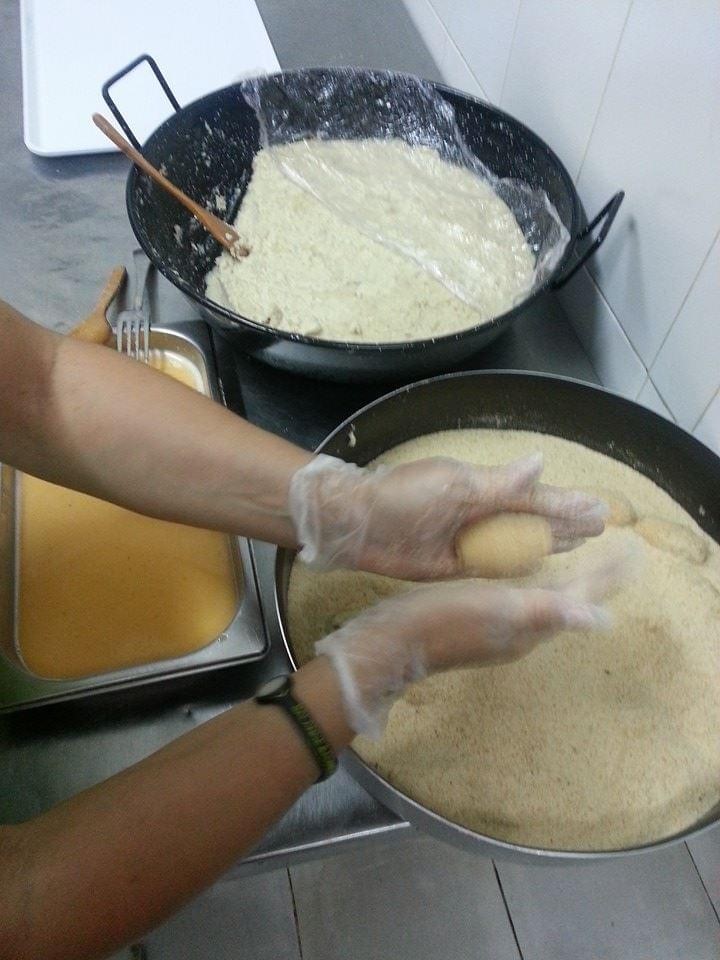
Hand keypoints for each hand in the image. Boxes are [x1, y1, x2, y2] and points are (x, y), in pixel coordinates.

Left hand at [288, 453, 606, 579]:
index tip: (600, 508)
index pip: (536, 498)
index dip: (568, 504)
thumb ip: (498, 483)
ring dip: (548, 542)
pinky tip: (535, 566)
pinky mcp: (453, 565)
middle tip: (601, 526)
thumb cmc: (401, 498)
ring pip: (518, 543)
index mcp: (483, 488)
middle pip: (533, 519)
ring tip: (579, 542)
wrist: (355, 525)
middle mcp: (480, 513)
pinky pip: (494, 566)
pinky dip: (516, 566)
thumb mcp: (452, 486)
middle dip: (566, 522)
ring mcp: (468, 540)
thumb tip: (541, 462)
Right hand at [315, 555, 622, 738]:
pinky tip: (528, 572)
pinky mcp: (477, 622)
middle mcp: (520, 632)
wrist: (390, 645)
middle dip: (594, 578)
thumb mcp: (495, 611)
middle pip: (569, 601)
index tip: (632, 551)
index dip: (606, 578)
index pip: (580, 600)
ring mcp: (498, 630)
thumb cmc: (441, 621)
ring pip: (547, 602)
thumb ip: (546, 612)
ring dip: (570, 580)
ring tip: (585, 560)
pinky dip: (539, 582)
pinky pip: (523, 600)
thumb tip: (602, 622)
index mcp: (529, 626)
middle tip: (617, 551)